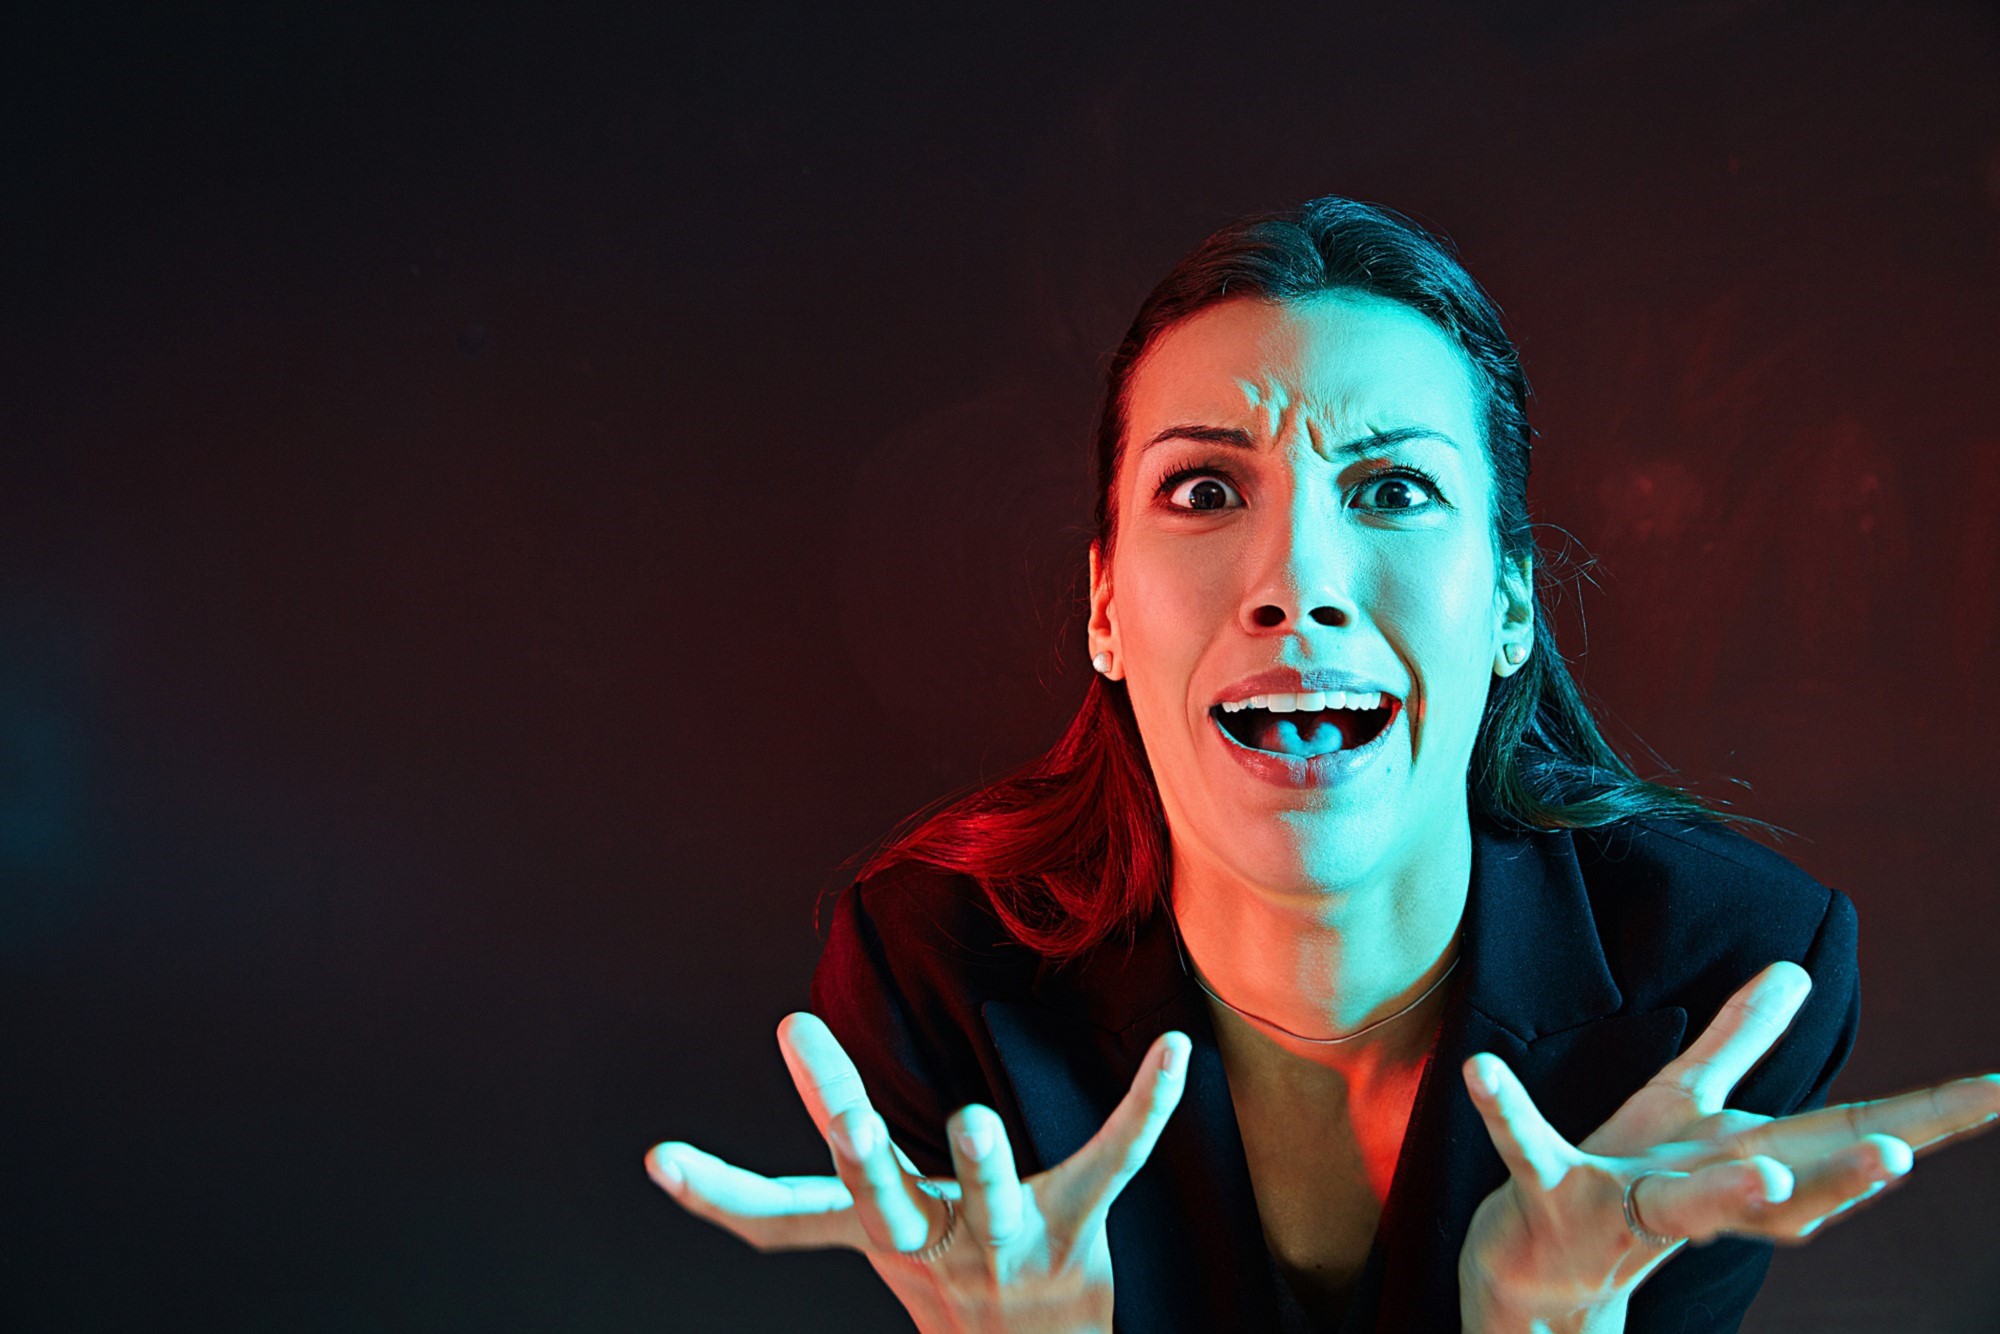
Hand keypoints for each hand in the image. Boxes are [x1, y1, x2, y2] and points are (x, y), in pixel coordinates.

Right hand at [646, 1013, 1190, 1333]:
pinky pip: (1117, 1158)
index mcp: (878, 1232)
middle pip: (881, 1193)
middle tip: (832, 1098)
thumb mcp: (858, 1238)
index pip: (785, 1214)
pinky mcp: (1081, 1228)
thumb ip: (764, 1206)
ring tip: (975, 1121)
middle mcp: (932, 1242)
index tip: (662, 1158)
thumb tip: (656, 1165)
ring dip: (982, 1166)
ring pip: (994, 1203)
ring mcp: (1007, 1243)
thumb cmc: (941, 1274)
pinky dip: (1146, 1105)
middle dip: (852, 1147)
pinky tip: (1174, 1052)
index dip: (721, 1193)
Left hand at [1456, 962, 1999, 1332]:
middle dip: (1849, 1180)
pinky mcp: (1552, 1199)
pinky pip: (1530, 1151)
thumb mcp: (1685, 1103)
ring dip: (1728, 1195)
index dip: (1931, 1118)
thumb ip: (1738, 1040)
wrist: (1538, 1266)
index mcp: (1746, 1162)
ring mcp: (1629, 1207)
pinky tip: (1481, 1068)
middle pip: (1792, 1191)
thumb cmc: (1625, 1179)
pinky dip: (1505, 1111)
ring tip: (1767, 1174)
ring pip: (1688, 1206)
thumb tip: (1796, 971)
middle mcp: (1704, 1197)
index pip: (1851, 1138)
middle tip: (1905, 1160)